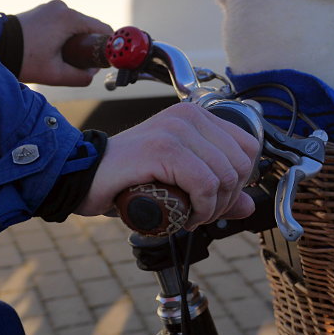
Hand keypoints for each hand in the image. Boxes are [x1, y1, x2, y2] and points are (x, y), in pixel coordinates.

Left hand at [17, 0, 112, 85]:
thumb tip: (93, 73)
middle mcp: (62, 8)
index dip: (108, 45)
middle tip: (80, 65)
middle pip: (88, 28)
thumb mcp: (56, 74)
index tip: (107, 59)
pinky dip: (63, 36)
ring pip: (75, 27)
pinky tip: (53, 50)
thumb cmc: (23, 59)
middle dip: (88, 46)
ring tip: (62, 59)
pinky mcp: (42, 11)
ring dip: (75, 42)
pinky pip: (62, 24)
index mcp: (70, 18)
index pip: (102, 29)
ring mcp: (51, 8)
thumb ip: (81, 77)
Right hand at [76, 102, 259, 229]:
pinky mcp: (164, 148)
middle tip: (201, 213)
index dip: (239, 182)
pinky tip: (184, 218)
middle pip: (240, 164)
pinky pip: (204, 184)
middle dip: (227, 199)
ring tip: (190, 216)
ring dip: (212, 208)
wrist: (83, 177)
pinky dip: (201, 209)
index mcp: (197, 117)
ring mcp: (176, 129)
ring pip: (224, 176)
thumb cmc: (129, 179)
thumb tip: (250, 204)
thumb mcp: (181, 182)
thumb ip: (217, 192)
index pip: (248, 147)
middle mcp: (190, 116)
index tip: (215, 200)